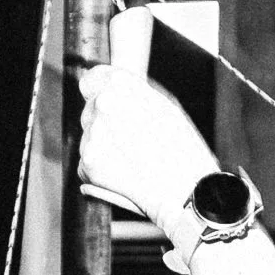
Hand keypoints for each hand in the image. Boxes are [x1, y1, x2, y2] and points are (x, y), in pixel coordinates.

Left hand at [78, 60, 220, 239]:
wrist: (189, 192)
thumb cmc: (184, 152)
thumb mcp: (164, 108)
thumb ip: (132, 97)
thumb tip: (108, 95)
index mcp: (121, 84)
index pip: (90, 82)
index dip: (97, 97)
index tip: (107, 112)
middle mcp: (102, 103)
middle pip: (89, 114)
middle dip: (105, 129)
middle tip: (134, 147)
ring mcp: (93, 134)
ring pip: (89, 142)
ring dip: (104, 153)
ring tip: (135, 165)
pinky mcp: (89, 162)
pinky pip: (86, 167)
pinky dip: (100, 175)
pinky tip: (126, 179)